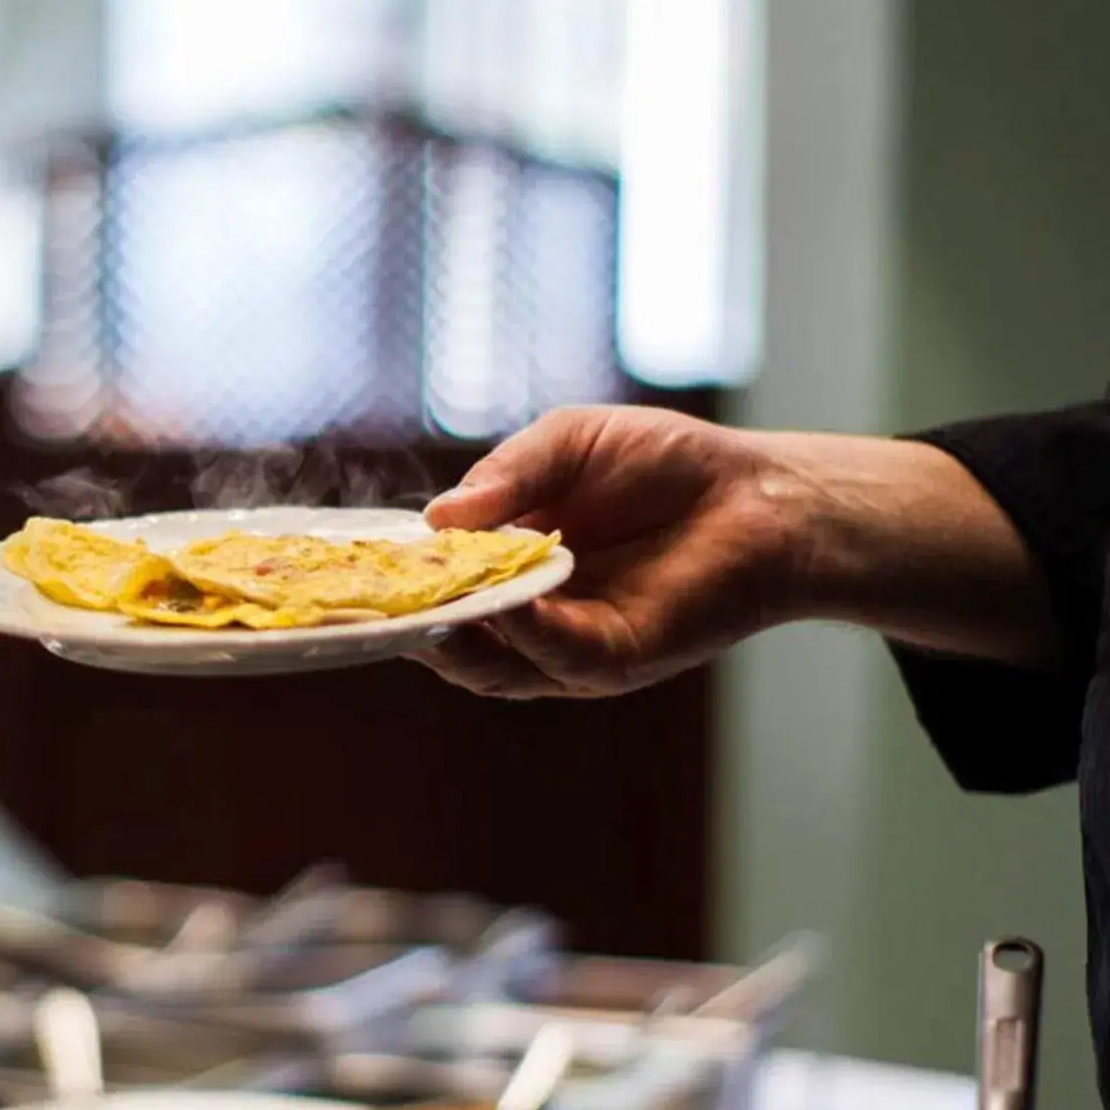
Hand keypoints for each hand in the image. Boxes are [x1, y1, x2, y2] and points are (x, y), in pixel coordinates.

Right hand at [410, 406, 807, 697]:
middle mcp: (528, 617)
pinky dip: (526, 632)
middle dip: (410, 618)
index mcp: (506, 566)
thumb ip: (506, 476)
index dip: (395, 578)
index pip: (435, 585)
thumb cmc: (664, 464)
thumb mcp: (567, 445)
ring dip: (459, 633)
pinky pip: (556, 656)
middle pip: (449, 637)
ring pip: (492, 663)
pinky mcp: (613, 660)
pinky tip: (509, 599)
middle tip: (375, 593)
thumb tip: (436, 517)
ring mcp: (566, 646)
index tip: (352, 563)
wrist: (757, 493)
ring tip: (430, 600)